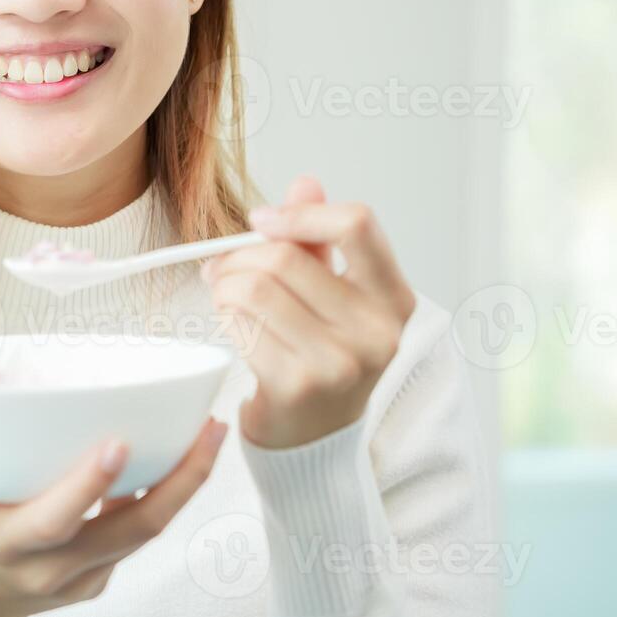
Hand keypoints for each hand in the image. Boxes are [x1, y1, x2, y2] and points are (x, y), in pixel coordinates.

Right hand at [0, 418, 227, 616]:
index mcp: (12, 546)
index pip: (58, 520)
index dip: (88, 485)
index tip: (118, 442)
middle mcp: (55, 569)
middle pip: (134, 529)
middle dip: (180, 481)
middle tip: (211, 428)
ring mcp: (82, 578)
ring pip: (144, 533)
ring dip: (181, 486)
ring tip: (208, 433)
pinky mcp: (96, 578)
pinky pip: (134, 538)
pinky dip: (155, 500)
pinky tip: (170, 460)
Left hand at [203, 175, 415, 450]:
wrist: (314, 433)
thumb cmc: (323, 350)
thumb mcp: (334, 290)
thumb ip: (321, 236)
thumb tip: (306, 183)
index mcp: (394, 297)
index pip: (357, 225)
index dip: (300, 214)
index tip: (263, 221)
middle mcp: (376, 332)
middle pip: (286, 259)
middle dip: (240, 256)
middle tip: (222, 264)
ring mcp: (339, 363)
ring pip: (256, 289)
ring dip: (225, 285)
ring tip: (224, 292)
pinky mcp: (297, 386)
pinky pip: (241, 325)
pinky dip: (225, 315)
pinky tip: (231, 322)